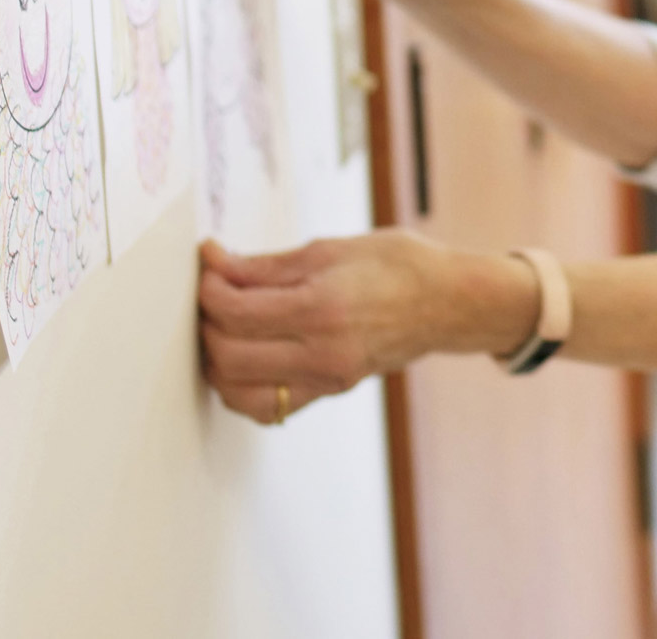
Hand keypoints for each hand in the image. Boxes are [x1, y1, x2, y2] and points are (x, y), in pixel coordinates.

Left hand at [197, 232, 534, 424]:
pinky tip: (245, 359)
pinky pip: (267, 408)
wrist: (450, 302)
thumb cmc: (399, 266)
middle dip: (206, 323)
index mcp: (322, 308)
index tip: (209, 265)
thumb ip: (265, 266)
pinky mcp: (330, 391)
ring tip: (223, 328)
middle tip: (214, 294)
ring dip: (217, 361)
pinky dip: (242, 389)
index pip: (235, 311)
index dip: (208, 288)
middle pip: (227, 354)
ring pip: (237, 392)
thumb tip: (216, 264)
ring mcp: (327, 379)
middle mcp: (323, 352)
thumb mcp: (330, 249)